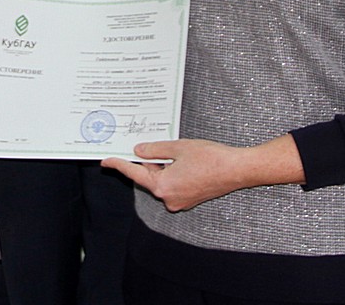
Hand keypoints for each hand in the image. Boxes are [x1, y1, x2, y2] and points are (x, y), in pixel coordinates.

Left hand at [102, 134, 303, 211]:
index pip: (135, 173)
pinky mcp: (189, 199)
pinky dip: (172, 172)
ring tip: (176, 151)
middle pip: (149, 177)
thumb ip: (155, 150)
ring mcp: (180, 201)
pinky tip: (182, 160)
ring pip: (162, 180)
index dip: (119, 165)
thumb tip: (139, 151)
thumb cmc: (211, 158)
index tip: (105, 160)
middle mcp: (169, 198)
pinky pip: (173, 184)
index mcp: (163, 186)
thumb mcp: (178, 147)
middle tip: (151, 143)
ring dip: (163, 166)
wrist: (238, 169)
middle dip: (149, 161)